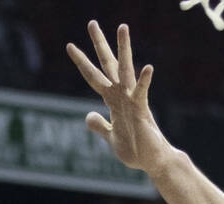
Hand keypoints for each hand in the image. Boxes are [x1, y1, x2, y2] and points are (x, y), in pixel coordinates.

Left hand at [67, 21, 170, 173]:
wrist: (153, 162)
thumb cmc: (136, 151)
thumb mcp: (111, 137)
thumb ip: (100, 126)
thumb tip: (89, 116)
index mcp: (113, 101)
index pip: (94, 77)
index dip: (82, 62)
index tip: (70, 45)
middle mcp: (122, 95)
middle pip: (109, 65)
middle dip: (100, 44)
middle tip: (91, 23)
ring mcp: (132, 101)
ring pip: (126, 70)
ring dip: (124, 49)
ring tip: (122, 28)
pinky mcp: (142, 111)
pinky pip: (142, 93)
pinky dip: (145, 81)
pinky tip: (148, 68)